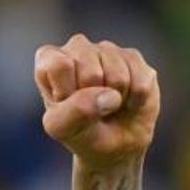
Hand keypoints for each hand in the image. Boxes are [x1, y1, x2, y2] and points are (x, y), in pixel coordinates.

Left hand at [34, 34, 159, 169]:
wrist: (112, 142)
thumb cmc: (79, 131)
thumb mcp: (62, 128)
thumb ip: (72, 112)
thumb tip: (107, 95)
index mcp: (49, 59)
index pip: (59, 65)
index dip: (67, 92)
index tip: (65, 103)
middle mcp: (77, 47)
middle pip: (91, 72)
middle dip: (92, 99)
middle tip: (89, 106)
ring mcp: (108, 49)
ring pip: (118, 78)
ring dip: (114, 101)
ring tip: (107, 104)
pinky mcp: (134, 58)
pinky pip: (140, 83)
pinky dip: (134, 101)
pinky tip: (126, 100)